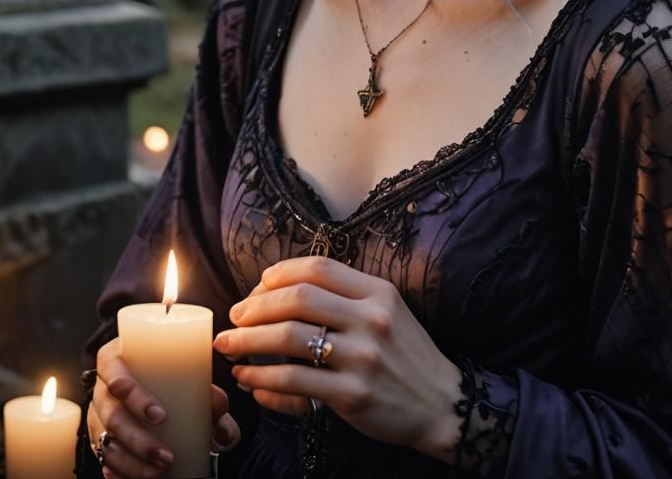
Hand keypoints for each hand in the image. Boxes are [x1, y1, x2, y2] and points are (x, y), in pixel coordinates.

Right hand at [88, 336, 239, 477]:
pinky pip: (103, 459)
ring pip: (106, 442)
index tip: (161, 416)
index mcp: (116, 359)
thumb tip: (221, 421)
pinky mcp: (97, 438)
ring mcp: (96, 416)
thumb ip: (208, 396)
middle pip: (112, 415)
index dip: (134, 395)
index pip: (115, 372)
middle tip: (166, 456)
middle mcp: (102, 389)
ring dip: (132, 463)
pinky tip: (138, 478)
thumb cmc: (165, 373)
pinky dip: (119, 472)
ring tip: (159, 472)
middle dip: (138, 440)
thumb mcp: (183, 372)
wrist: (144, 376)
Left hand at [213, 257, 460, 462]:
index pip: (318, 268)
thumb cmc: (405, 354)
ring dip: (248, 340)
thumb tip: (280, 289)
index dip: (279, 273)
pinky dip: (263, 377)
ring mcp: (362, 357)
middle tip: (234, 316)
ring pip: (288, 337)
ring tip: (229, 346)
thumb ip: (345, 295)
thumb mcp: (387, 310)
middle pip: (297, 298)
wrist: (443, 403)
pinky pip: (294, 381)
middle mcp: (370, 318)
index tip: (256, 286)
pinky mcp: (353, 395)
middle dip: (255, 305)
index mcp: (377, 292)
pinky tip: (248, 378)